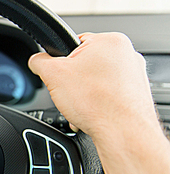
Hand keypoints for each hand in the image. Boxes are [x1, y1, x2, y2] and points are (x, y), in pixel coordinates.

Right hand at [28, 32, 169, 173]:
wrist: (122, 132)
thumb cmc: (98, 103)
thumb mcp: (53, 74)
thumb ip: (39, 61)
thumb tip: (36, 60)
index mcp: (110, 40)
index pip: (75, 43)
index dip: (61, 61)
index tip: (59, 75)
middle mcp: (128, 54)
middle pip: (86, 63)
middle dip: (73, 80)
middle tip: (70, 93)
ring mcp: (135, 75)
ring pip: (97, 80)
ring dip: (85, 93)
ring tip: (83, 105)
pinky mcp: (136, 93)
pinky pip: (109, 94)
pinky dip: (98, 103)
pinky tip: (93, 112)